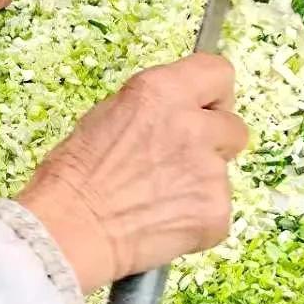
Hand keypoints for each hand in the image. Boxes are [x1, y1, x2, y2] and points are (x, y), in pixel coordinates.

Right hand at [19, 55, 248, 293]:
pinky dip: (196, 220)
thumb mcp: (105, 118)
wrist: (70, 231)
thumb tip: (174, 117)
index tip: (207, 109)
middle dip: (214, 144)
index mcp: (161, 91)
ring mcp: (209, 170)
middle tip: (180, 164)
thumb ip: (153, 110)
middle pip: (234, 126)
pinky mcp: (216, 210)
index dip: (214, 95)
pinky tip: (162, 223)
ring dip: (201, 185)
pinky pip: (218, 212)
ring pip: (223, 174)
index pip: (218, 72)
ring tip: (157, 201)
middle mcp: (191, 124)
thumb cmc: (73, 179)